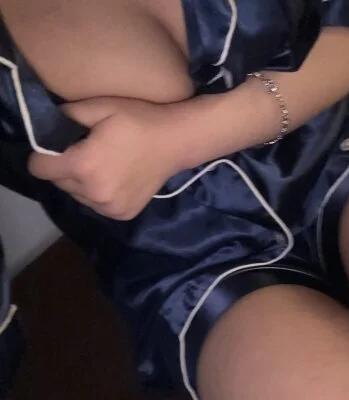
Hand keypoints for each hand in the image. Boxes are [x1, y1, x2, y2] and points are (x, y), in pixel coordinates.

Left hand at [29, 97, 184, 219]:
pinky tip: (116, 179)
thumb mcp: (101, 107)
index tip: (58, 147)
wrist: (176, 142)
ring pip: (77, 196)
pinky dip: (100, 194)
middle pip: (58, 183)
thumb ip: (67, 115)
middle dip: (64, 168)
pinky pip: (97, 205)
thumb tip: (46, 125)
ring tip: (103, 166)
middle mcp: (94, 193)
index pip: (39, 168)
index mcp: (84, 166)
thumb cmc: (139, 120)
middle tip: (86, 153)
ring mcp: (110, 207)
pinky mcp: (123, 214)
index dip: (43, 155)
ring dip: (82, 183)